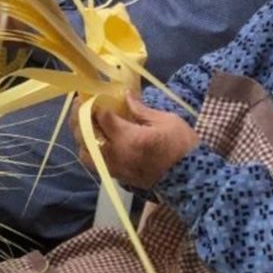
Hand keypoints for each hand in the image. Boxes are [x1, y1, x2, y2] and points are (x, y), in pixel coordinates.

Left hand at [76, 92, 199, 191]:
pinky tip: (96, 140)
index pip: (100, 117)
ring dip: (81, 137)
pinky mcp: (118, 177)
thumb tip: (125, 95)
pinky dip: (90, 151)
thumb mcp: (166, 120)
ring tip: (85, 124)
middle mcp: (115, 155)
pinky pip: (96, 164)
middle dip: (79, 118)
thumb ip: (141, 110)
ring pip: (85, 153)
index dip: (94, 104)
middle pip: (85, 135)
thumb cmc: (182, 146)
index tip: (92, 94)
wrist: (193, 179)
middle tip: (79, 104)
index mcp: (128, 138)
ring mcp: (115, 168)